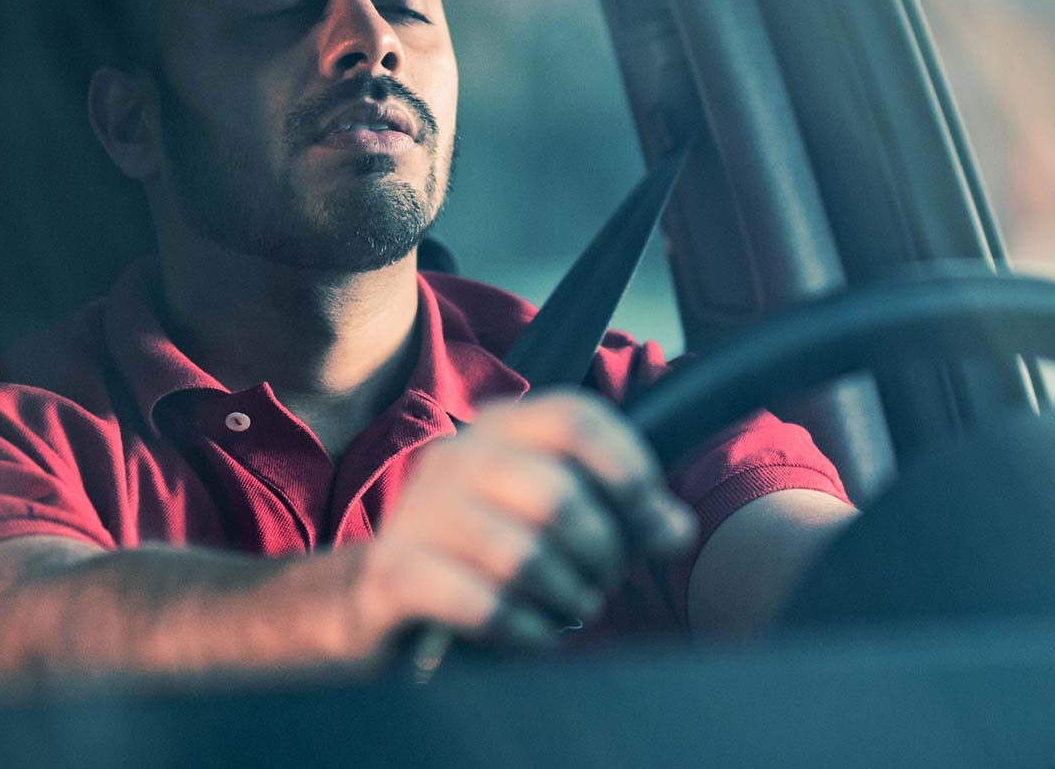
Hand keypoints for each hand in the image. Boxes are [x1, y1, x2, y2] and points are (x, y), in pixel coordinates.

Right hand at [346, 391, 697, 652]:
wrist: (380, 598)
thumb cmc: (483, 555)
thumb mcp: (548, 519)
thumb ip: (616, 514)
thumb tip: (674, 528)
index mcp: (497, 430)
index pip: (574, 418)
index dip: (628, 469)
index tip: (654, 524)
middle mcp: (454, 460)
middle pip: (557, 494)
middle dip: (600, 553)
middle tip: (602, 583)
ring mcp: (418, 515)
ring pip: (521, 556)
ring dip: (565, 597)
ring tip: (569, 610)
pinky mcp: (394, 575)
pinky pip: (481, 603)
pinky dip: (523, 629)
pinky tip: (533, 636)